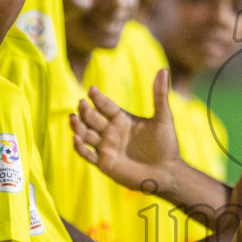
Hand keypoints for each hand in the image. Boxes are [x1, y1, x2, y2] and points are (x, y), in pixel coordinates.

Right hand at [71, 69, 180, 192]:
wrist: (167, 173)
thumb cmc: (166, 145)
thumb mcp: (163, 118)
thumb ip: (160, 95)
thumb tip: (163, 69)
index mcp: (122, 119)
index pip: (105, 106)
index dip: (98, 98)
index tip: (92, 90)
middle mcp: (111, 131)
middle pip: (92, 118)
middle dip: (85, 111)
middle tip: (81, 103)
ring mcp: (106, 147)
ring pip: (86, 134)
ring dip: (78, 127)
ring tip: (73, 119)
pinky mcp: (104, 163)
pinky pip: (87, 154)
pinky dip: (79, 147)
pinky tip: (76, 138)